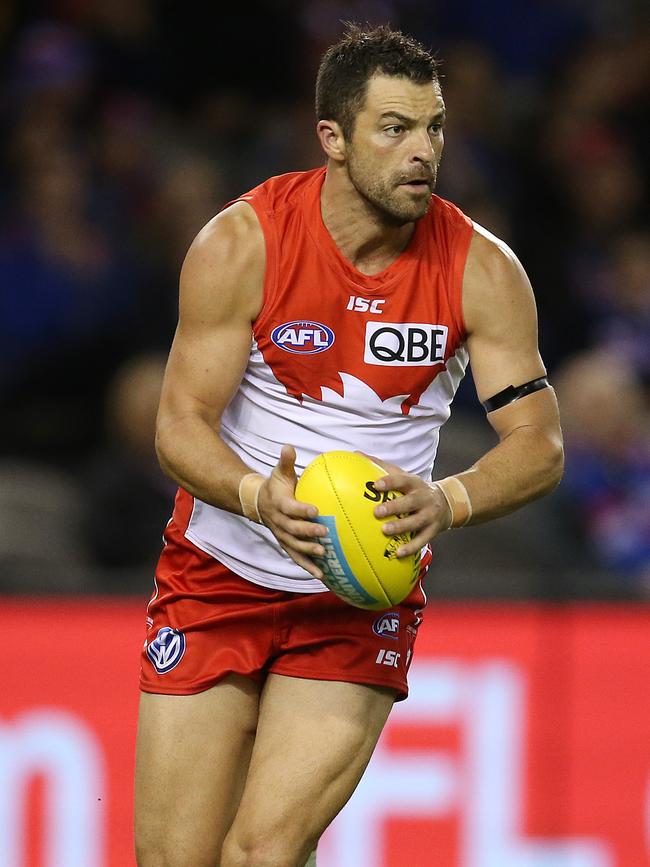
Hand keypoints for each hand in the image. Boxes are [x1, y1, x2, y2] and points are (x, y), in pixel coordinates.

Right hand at [256, 444, 326, 578]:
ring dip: (308, 551)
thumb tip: (288, 447)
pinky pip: (296, 557)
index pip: (290, 508)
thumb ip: (286, 461)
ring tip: (323, 554)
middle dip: (308, 531)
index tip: (316, 510)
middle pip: (293, 529)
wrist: (259, 503)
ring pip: (294, 545)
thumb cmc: (276, 486)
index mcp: (279, 503)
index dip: (301, 509)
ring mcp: (282, 535)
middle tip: (325, 532)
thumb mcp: (279, 472)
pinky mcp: (286, 544)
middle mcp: (279, 522)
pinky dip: (307, 566)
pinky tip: (321, 575)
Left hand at [362, 453, 451, 557]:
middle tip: (377, 512)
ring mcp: (430, 515)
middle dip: (395, 507)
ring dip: (401, 527)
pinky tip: (397, 553)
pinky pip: (421, 540)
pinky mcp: (433, 530)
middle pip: (410, 502)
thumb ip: (380, 467)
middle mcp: (423, 498)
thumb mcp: (403, 476)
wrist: (447, 502)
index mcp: (414, 483)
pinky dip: (410, 547)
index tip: (376, 484)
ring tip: (385, 531)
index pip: (402, 480)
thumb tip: (356, 455)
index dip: (390, 482)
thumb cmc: (414, 489)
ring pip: (416, 522)